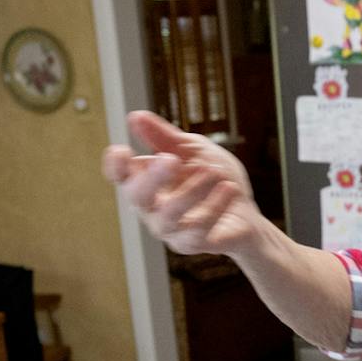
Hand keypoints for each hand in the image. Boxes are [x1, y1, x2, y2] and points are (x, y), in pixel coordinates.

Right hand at [102, 111, 270, 258]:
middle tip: (170, 159)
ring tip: (213, 172)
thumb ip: (165, 136)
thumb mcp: (192, 149)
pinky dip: (214, 207)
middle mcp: (152, 208)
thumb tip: (135, 116)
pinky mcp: (193, 244)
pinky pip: (198, 230)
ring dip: (190, 192)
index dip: (115, 165)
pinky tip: (228, 188)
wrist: (246, 211)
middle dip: (152, 177)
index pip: (120, 176)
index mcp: (146, 181)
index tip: (122, 151)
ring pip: (168, 216)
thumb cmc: (213, 179)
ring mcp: (171, 230)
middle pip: (137, 197)